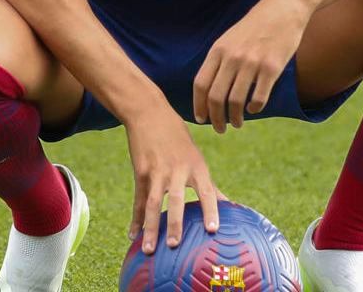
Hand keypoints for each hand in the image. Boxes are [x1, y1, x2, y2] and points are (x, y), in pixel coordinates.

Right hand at [124, 108, 220, 254]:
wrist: (149, 113)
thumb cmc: (178, 139)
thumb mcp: (196, 158)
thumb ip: (209, 184)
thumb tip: (230, 206)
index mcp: (196, 167)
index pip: (207, 192)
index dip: (210, 211)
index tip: (213, 230)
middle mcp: (177, 170)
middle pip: (175, 200)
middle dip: (174, 223)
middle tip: (175, 245)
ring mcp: (156, 171)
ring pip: (152, 203)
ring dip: (150, 227)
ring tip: (149, 249)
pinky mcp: (141, 172)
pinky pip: (138, 200)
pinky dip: (136, 219)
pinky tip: (133, 236)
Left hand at [192, 0, 309, 133]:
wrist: (283, 8)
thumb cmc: (255, 26)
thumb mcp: (229, 38)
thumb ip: (219, 60)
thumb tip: (208, 88)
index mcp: (218, 50)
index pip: (200, 84)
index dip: (199, 105)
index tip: (201, 119)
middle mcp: (232, 57)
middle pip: (216, 97)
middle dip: (216, 118)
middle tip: (220, 128)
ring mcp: (252, 63)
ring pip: (236, 101)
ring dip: (234, 118)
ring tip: (236, 123)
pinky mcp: (272, 68)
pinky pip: (259, 98)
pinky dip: (254, 108)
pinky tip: (253, 109)